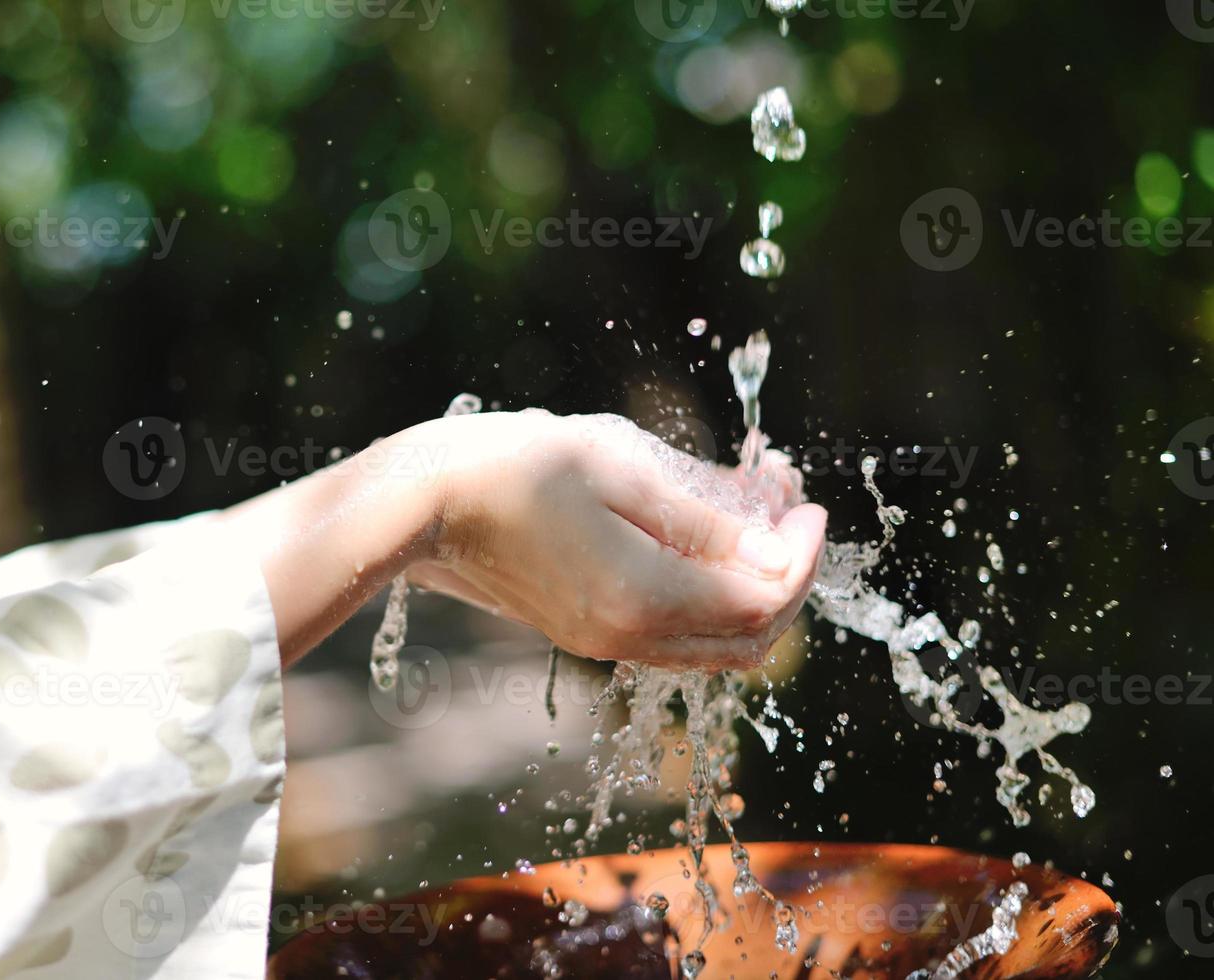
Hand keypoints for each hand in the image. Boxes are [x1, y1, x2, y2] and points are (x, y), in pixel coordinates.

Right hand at [406, 411, 825, 667]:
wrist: (426, 502)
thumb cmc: (515, 466)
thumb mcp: (617, 468)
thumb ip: (701, 518)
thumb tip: (773, 549)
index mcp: (642, 596)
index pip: (762, 598)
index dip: (802, 553)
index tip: (804, 499)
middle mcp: (627, 636)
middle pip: (748, 638)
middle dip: (788, 576)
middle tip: (792, 512)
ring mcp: (604, 641)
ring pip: (713, 645)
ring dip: (751, 588)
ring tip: (757, 519)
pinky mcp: (586, 631)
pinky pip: (675, 635)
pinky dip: (710, 597)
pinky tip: (706, 541)